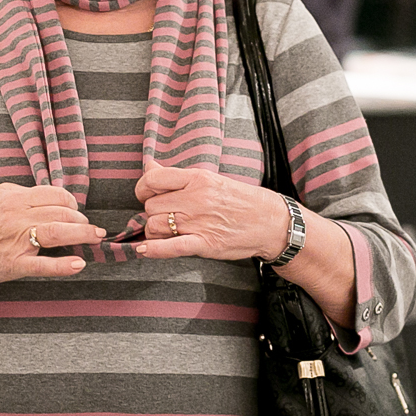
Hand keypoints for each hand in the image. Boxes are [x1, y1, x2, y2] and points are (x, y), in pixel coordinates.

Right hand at [0, 182, 102, 283]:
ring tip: (95, 238)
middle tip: (90, 227)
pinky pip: (42, 265)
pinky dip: (63, 265)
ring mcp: (16, 241)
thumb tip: (51, 195)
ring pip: (57, 233)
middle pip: (61, 213)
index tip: (77, 210)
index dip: (71, 202)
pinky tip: (78, 264)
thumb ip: (23, 192)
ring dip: (82, 235)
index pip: (54, 195)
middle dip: (81, 220)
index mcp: (14, 198)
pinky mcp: (13, 264)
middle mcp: (17, 217)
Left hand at [133, 165, 289, 261]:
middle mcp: (196, 199)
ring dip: (154, 231)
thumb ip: (177, 176)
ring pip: (155, 226)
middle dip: (152, 213)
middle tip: (164, 216)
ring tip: (165, 232)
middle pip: (152, 206)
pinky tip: (144, 250)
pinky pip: (170, 247)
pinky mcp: (205, 244)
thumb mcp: (211, 180)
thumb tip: (149, 166)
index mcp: (198, 179)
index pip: (153, 179)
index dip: (143, 188)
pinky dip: (153, 250)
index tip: (145, 195)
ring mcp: (200, 222)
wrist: (273, 222)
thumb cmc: (241, 200)